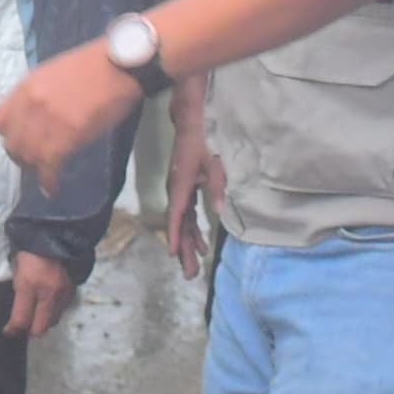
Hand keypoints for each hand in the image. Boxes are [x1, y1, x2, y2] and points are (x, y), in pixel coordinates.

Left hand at [0, 41, 141, 190]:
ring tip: (44, 174)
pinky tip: (52, 187)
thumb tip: (31, 124)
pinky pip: (49, 165)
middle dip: (19, 158)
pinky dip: (49, 180)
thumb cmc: (91, 67)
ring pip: (28, 157)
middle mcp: (29, 105)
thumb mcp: (51, 75)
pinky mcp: (67, 134)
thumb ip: (35, 98)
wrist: (119, 65)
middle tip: (32, 164)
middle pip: (11, 144)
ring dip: (34, 170)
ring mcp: (47, 120)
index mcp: (24, 88)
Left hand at [3, 251, 73, 339]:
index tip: (8, 331)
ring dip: (43, 321)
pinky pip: (61, 310)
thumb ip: (19, 292)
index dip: (12, 329)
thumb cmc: (29, 250)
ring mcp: (62, 294)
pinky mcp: (72, 291)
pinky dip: (54, 311)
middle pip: (40, 328)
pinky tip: (48, 304)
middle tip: (23, 326)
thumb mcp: (17, 270)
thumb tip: (19, 310)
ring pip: (53, 321)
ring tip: (36, 315)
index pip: (21, 319)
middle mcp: (48, 294)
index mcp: (30, 286)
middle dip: (30, 330)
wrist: (56, 234)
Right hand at [165, 119, 223, 279]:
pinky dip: (193, 229)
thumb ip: (218, 186)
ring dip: (189, 243)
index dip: (176, 235)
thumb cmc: (205, 137)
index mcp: (182, 184)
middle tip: (189, 274)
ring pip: (183, 221)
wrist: (192, 119)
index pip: (177, 215)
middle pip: (179, 224)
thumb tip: (218, 212)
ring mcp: (180, 188)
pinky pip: (187, 213)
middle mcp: (177, 189)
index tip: (174, 254)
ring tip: (195, 266)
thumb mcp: (215, 161)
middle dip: (184, 249)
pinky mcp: (186, 186)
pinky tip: (201, 244)